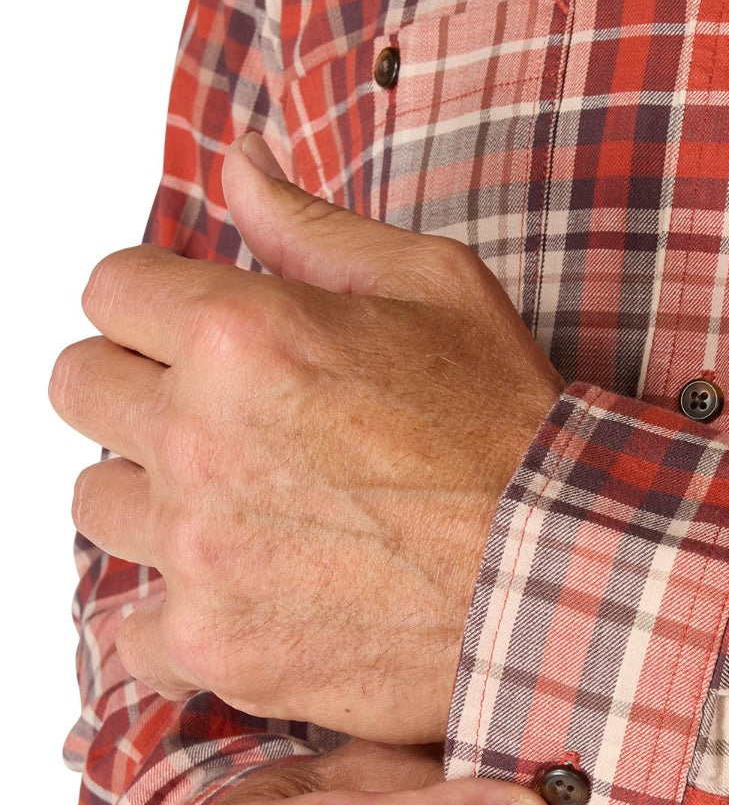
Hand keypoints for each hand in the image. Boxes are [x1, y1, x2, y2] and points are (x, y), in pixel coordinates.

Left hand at [52, 132, 563, 742]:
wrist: (570, 578)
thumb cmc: (516, 435)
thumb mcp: (439, 290)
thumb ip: (313, 225)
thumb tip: (235, 158)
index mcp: (240, 333)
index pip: (110, 290)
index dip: (159, 310)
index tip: (202, 343)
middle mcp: (198, 438)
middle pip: (83, 389)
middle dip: (143, 394)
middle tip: (226, 426)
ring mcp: (200, 550)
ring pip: (98, 505)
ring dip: (154, 501)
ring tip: (246, 515)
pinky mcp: (218, 646)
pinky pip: (130, 632)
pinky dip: (175, 620)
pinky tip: (244, 601)